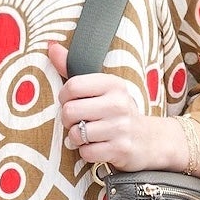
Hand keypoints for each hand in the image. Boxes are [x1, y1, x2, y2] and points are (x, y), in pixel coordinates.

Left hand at [46, 41, 181, 173]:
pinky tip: (98, 146)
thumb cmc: (117, 112)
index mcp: (113, 84)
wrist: (149, 140)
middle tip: (80, 121)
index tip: (73, 102)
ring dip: (77, 138)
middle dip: (68, 120)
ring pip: (76, 134)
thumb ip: (72, 68)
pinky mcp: (120, 149)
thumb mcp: (101, 88)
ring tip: (90, 135)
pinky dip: (87, 152)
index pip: (72, 86)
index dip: (64, 97)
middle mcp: (119, 103)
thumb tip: (50, 47)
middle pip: (70, 111)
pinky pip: (86, 152)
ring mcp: (121, 127)